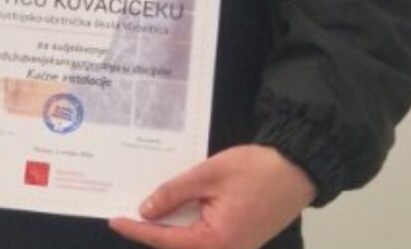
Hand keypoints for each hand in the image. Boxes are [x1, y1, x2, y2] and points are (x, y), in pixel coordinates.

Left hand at [108, 145, 316, 248]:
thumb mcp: (208, 175)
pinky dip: (186, 225)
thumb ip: (174, 194)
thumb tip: (146, 211)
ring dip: (168, 229)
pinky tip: (171, 209)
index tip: (113, 220)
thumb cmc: (256, 169)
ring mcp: (235, 248)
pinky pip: (205, 237)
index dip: (137, 230)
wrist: (297, 169)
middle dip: (150, 231)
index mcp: (217, 241)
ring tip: (142, 211)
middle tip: (122, 215)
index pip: (166, 240)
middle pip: (178, 246)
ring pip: (191, 242)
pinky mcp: (240, 240)